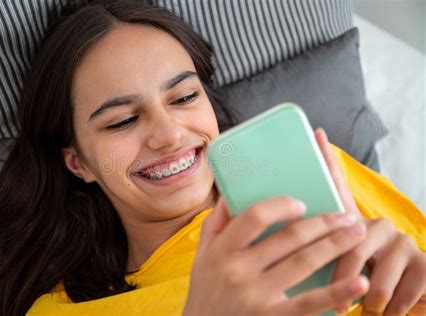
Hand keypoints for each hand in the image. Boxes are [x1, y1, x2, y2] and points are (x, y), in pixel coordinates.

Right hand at [183, 196, 368, 315]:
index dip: (282, 206)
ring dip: (336, 246)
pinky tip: (359, 282)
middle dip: (324, 223)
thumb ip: (215, 225)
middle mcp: (237, 271)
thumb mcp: (201, 257)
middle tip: (348, 216)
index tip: (302, 204)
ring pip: (303, 262)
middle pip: (288, 238)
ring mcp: (256, 297)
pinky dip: (336, 292)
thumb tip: (231, 195)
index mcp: (220, 251)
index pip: (254, 216)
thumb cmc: (205, 294)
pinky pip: (308, 303)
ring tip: (357, 234)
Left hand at [315, 128, 425, 313]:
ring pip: (375, 277)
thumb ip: (318, 252)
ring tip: (366, 308)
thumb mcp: (342, 266)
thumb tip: (287, 247)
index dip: (328, 162)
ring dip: (369, 301)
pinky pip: (399, 294)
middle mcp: (377, 224)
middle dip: (342, 277)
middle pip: (350, 246)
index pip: (337, 188)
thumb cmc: (365, 283)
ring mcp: (401, 241)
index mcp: (352, 224)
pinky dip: (392, 310)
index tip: (317, 134)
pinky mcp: (424, 262)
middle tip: (336, 301)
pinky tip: (389, 311)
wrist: (412, 297)